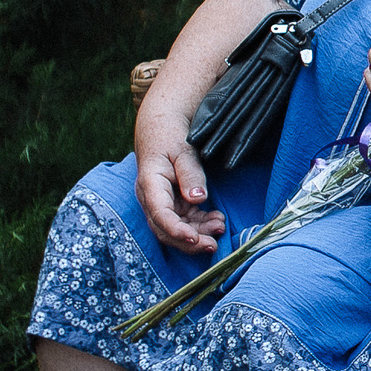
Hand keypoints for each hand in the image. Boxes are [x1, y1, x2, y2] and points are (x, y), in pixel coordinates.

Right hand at [133, 120, 227, 253]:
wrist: (162, 126)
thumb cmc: (170, 135)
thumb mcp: (183, 149)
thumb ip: (190, 174)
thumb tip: (198, 199)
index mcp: (150, 184)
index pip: (160, 215)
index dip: (176, 230)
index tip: (195, 238)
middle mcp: (152, 198)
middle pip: (165, 230)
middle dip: (189, 241)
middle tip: (213, 244)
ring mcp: (162, 202)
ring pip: (176, 228)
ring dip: (198, 233)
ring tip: (220, 226)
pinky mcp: (174, 202)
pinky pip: (185, 220)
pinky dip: (201, 224)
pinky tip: (217, 220)